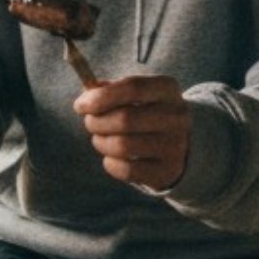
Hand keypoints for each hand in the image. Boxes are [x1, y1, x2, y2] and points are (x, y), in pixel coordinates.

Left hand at [74, 75, 190, 190]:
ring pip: (122, 146)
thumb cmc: (144, 112)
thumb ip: (108, 90)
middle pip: (125, 119)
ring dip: (101, 143)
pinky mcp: (168, 170)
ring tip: (101, 139)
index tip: (80, 105)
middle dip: (96, 122)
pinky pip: (127, 170)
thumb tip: (86, 97)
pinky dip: (111, 164)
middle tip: (91, 123)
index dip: (100, 97)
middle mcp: (175, 116)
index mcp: (166, 89)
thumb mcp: (133, 94)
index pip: (132, 87)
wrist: (179, 143)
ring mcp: (175, 145)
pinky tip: (112, 158)